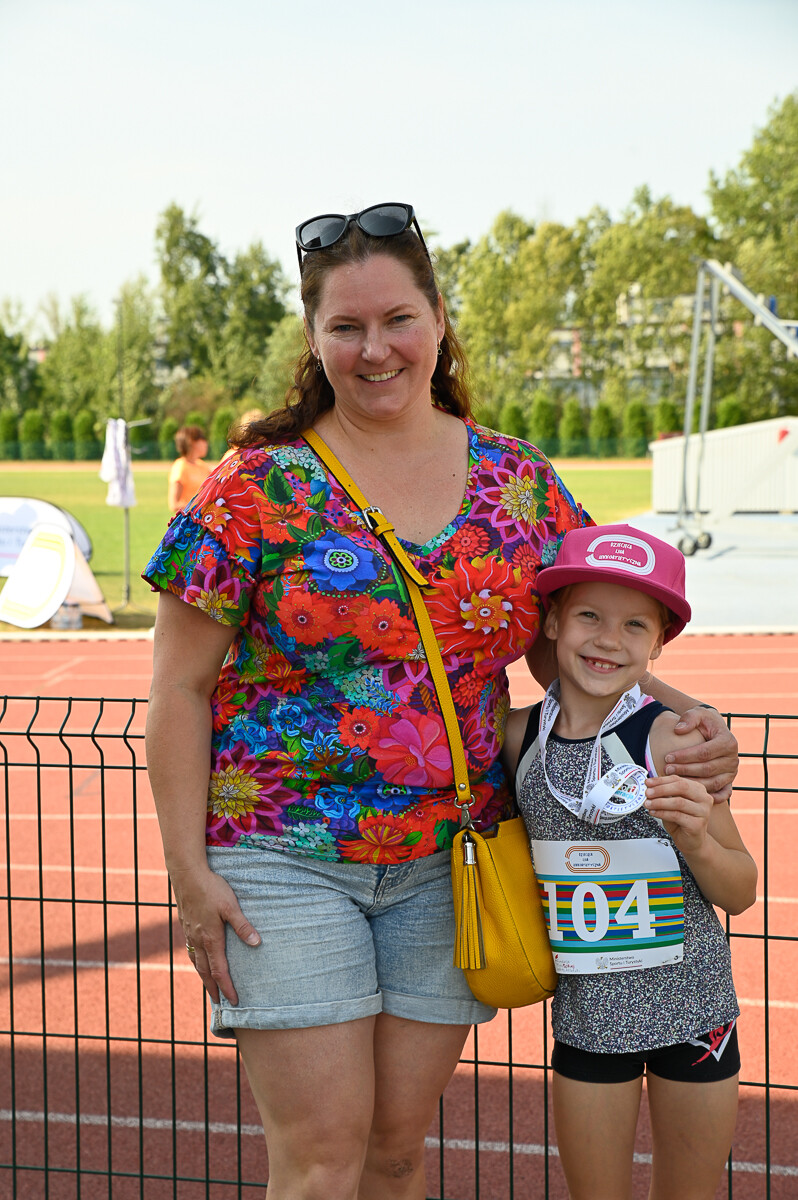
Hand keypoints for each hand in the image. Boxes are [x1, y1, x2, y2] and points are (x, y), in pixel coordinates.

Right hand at [171, 865, 260, 1005]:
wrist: (186, 875)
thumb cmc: (211, 888)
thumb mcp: (231, 905)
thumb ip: (242, 925)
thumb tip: (256, 943)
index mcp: (211, 938)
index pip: (219, 970)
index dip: (227, 987)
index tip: (233, 1000)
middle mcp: (198, 940)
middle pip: (205, 971)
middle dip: (213, 988)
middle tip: (220, 1003)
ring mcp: (190, 933)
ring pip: (196, 962)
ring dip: (203, 977)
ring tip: (209, 986)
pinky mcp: (186, 925)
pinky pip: (191, 951)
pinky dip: (196, 962)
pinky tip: (199, 960)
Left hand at [645, 775, 712, 856]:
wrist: (691, 841)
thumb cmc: (681, 821)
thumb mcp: (672, 803)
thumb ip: (664, 793)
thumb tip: (649, 786)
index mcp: (698, 789)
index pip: (678, 780)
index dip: (661, 780)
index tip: (648, 782)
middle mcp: (704, 798)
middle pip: (681, 787)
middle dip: (661, 789)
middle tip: (647, 792)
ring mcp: (703, 812)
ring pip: (678, 802)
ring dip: (660, 802)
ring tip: (648, 804)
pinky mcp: (698, 824)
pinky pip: (676, 815)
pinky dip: (662, 813)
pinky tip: (653, 812)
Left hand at [665, 706, 737, 802]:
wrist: (715, 730)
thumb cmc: (705, 722)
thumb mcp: (698, 714)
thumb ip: (689, 718)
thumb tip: (678, 730)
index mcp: (728, 741)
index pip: (705, 752)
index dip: (685, 756)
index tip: (668, 757)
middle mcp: (733, 759)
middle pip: (707, 769)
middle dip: (685, 770)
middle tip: (667, 769)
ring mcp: (732, 772)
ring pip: (713, 782)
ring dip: (692, 784)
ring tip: (673, 781)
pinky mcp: (730, 782)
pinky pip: (722, 793)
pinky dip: (710, 797)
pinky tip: (692, 795)